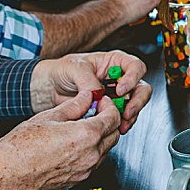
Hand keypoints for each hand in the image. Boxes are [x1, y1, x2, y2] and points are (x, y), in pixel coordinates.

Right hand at [0, 89, 120, 189]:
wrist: (4, 175)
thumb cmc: (19, 149)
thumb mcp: (49, 116)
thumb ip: (74, 105)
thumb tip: (87, 97)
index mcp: (86, 136)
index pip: (113, 118)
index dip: (109, 106)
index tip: (101, 101)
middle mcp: (90, 156)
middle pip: (114, 135)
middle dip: (108, 121)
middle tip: (95, 112)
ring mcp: (84, 171)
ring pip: (105, 150)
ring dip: (101, 137)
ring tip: (82, 127)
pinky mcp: (77, 180)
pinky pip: (94, 163)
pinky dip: (92, 151)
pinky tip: (75, 143)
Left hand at [30, 51, 151, 133]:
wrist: (48, 89)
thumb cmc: (62, 71)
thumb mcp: (74, 68)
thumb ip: (89, 80)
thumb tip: (99, 93)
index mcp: (115, 62)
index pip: (135, 66)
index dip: (132, 78)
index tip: (120, 90)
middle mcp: (119, 79)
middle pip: (141, 88)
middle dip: (137, 102)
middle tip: (126, 112)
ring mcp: (116, 96)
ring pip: (134, 105)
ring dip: (130, 116)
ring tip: (119, 123)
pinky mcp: (110, 110)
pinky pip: (122, 118)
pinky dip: (120, 124)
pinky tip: (113, 127)